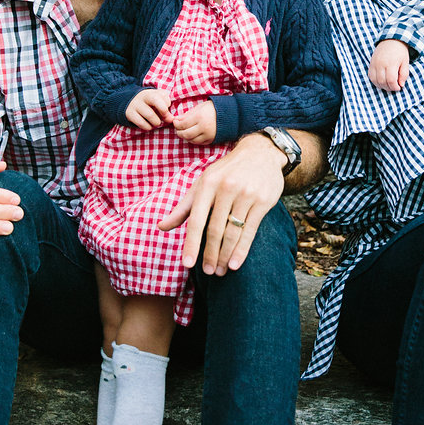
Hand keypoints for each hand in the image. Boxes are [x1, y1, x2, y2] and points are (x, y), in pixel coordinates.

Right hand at [125, 88, 170, 129]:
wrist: (129, 103)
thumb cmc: (148, 104)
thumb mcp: (157, 102)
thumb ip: (165, 109)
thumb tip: (171, 119)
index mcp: (152, 92)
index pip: (163, 95)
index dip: (167, 104)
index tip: (166, 109)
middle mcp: (143, 96)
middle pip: (155, 100)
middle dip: (164, 112)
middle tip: (164, 118)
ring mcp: (135, 104)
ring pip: (150, 115)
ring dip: (156, 122)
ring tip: (156, 123)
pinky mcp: (129, 113)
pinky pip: (141, 123)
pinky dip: (148, 127)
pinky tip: (149, 126)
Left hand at [157, 132, 285, 275]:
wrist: (260, 153)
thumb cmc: (226, 172)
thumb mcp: (202, 183)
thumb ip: (183, 207)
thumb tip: (161, 227)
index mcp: (207, 184)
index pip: (196, 220)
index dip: (191, 243)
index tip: (188, 264)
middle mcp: (226, 188)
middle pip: (215, 229)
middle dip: (210, 254)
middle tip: (207, 272)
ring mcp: (246, 194)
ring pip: (233, 232)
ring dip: (225, 255)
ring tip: (220, 271)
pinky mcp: (263, 201)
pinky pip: (250, 230)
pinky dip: (242, 250)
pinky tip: (236, 263)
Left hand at [172, 99, 216, 144]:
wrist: (230, 114)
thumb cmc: (214, 108)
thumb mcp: (200, 107)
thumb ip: (187, 114)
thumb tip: (176, 120)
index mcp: (200, 117)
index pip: (183, 124)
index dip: (176, 124)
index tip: (175, 122)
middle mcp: (204, 127)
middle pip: (186, 134)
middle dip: (179, 132)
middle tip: (178, 129)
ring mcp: (208, 135)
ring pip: (191, 140)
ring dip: (186, 137)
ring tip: (185, 131)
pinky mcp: (211, 140)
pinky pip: (199, 143)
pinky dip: (193, 140)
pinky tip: (193, 135)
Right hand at [369, 39, 409, 91]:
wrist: (391, 39)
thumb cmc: (400, 51)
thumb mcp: (406, 62)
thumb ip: (404, 74)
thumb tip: (401, 85)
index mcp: (391, 63)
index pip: (391, 80)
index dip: (395, 87)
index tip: (399, 88)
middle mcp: (381, 64)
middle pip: (382, 82)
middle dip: (389, 88)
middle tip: (394, 87)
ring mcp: (375, 64)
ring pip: (375, 80)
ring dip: (382, 86)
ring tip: (388, 85)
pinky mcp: (371, 63)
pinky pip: (370, 76)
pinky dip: (375, 81)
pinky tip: (381, 81)